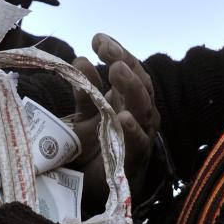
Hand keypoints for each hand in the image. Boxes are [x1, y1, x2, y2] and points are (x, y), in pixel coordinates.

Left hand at [71, 34, 158, 206]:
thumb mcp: (85, 113)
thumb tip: (80, 59)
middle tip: (108, 49)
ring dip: (131, 88)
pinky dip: (131, 129)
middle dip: (125, 63)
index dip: (117, 52)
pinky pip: (137, 141)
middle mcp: (138, 113)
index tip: (98, 38)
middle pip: (139, 84)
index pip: (129, 69)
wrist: (96, 185)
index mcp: (127, 99)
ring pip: (143, 108)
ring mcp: (140, 134)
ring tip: (117, 69)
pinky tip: (123, 117)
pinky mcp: (134, 158)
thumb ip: (84, 89)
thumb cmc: (94, 146)